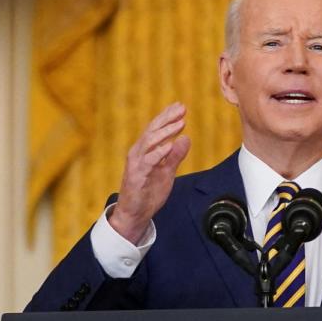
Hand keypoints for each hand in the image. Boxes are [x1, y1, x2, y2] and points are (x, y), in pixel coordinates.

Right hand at [108, 102, 191, 243]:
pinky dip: (158, 153)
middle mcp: (138, 153)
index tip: (180, 106)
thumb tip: (186, 138)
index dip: (167, 117)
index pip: (156, 129)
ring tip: (180, 124)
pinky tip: (169, 146)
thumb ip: (175, 156)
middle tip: (182, 109)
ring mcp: (136, 164)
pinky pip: (147, 162)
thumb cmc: (148, 192)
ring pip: (149, 142)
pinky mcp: (136, 176)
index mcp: (144, 150)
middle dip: (167, 119)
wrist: (135, 214)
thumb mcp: (167, 172)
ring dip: (165, 132)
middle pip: (152, 131)